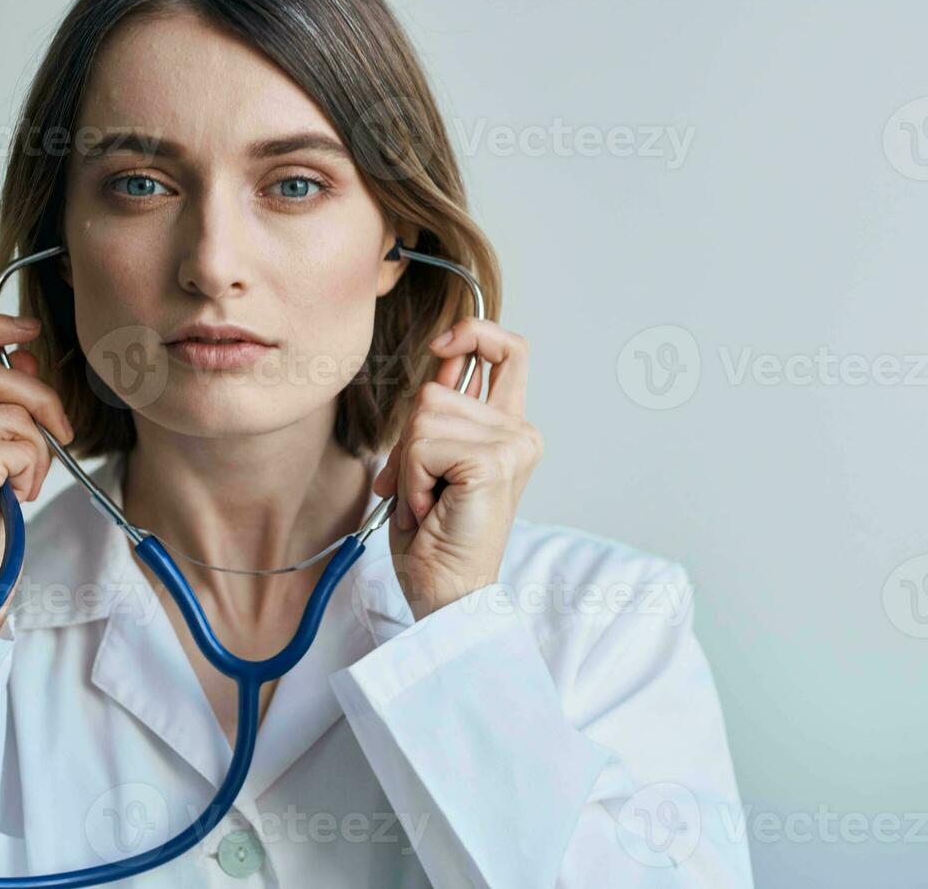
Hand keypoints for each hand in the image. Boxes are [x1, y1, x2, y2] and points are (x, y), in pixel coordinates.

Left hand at [371, 317, 542, 620]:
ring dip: (408, 466)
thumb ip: (438, 414)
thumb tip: (439, 365)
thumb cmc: (435, 539)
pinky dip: (412, 480)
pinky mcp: (493, 461)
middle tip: (423, 489)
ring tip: (430, 502)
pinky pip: (422, 445)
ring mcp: (511, 445)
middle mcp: (519, 432)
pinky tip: (433, 509)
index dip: (474, 332)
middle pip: (436, 389)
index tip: (443, 346)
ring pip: (423, 417)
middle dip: (410, 440)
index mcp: (508, 429)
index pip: (509, 351)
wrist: (447, 594)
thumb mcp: (430, 462)